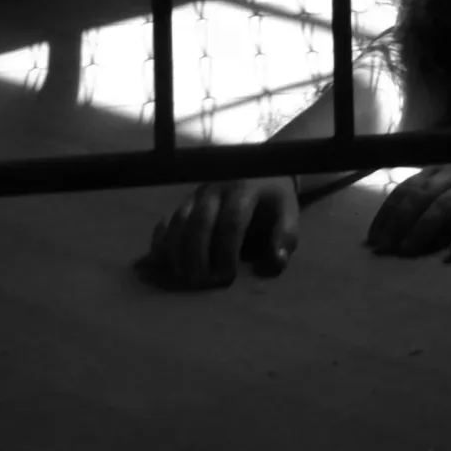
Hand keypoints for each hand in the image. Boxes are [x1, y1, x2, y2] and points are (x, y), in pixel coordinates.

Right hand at [143, 176, 298, 289]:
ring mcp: (199, 192)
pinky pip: (169, 219)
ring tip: (181, 277)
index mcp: (245, 189)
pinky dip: (162, 240)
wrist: (263, 168)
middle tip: (198, 282)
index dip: (227, 251)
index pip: (232, 221)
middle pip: (200, 220)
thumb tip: (276, 261)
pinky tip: (162, 260)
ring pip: (180, 219)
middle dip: (196, 253)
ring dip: (177, 250)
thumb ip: (286, 236)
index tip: (227, 277)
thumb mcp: (288, 213)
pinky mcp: (186, 200)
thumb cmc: (275, 199)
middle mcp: (218, 187)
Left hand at [365, 153, 450, 262]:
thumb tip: (398, 218)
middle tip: (382, 248)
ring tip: (406, 250)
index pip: (408, 187)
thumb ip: (435, 187)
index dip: (388, 211)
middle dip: (397, 221)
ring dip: (422, 227)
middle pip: (421, 195)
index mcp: (444, 168)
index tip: (372, 237)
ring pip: (445, 204)